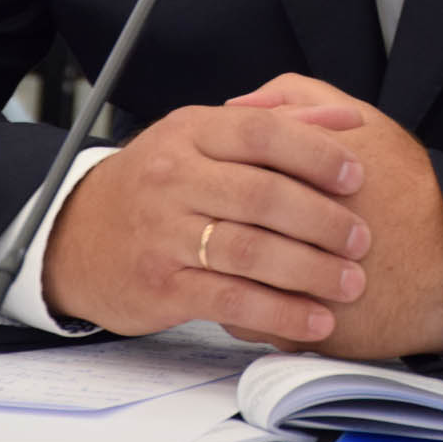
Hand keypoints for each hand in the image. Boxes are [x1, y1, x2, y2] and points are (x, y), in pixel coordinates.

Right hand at [41, 99, 371, 340]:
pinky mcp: (161, 286)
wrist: (79, 234)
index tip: (358, 175)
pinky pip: (229, 301)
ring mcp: (164, 234)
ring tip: (350, 283)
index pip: (261, 133)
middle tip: (362, 238)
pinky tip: (314, 322)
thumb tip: (347, 120)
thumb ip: (280, 123)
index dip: (316, 153)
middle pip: (261, 194)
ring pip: (248, 251)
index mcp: (191, 132)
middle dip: (322, 219)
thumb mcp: (205, 137)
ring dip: (309, 270)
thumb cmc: (161, 183)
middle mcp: (173, 178)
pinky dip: (279, 313)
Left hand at [225, 76, 442, 362]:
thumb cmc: (407, 185)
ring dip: (219, 270)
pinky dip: (245, 309)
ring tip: (233, 261)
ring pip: (218, 279)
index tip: (218, 177)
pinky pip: (242, 320)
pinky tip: (262, 296)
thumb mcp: (359, 120)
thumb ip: (296, 99)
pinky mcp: (293, 327)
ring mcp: (278, 284)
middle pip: (211, 229)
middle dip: (204, 224)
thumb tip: (237, 106)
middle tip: (209, 220)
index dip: (215, 176)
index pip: (222, 178)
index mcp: (282, 177)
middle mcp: (274, 229)